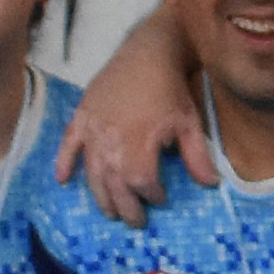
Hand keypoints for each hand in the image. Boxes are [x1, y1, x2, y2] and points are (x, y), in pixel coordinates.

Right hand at [52, 24, 216, 224]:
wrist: (147, 52)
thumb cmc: (170, 89)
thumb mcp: (189, 123)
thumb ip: (197, 157)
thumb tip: (211, 185)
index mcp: (137, 144)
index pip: (141, 183)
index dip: (151, 195)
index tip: (160, 199)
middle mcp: (110, 141)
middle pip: (113, 186)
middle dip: (125, 207)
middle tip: (134, 221)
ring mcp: (92, 129)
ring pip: (91, 172)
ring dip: (99, 196)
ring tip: (109, 212)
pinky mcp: (81, 117)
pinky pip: (68, 145)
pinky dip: (64, 163)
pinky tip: (62, 180)